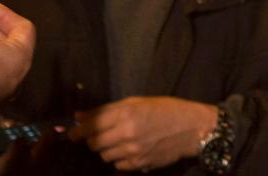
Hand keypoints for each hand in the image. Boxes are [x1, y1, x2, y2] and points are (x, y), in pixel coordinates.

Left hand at [68, 96, 216, 171]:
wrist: (193, 128)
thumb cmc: (167, 109)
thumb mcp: (138, 102)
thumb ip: (108, 109)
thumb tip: (79, 116)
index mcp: (126, 114)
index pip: (90, 126)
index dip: (78, 130)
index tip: (74, 132)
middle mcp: (126, 134)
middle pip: (94, 143)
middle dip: (95, 138)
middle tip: (105, 133)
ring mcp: (133, 152)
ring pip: (104, 156)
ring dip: (108, 149)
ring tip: (121, 140)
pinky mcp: (139, 165)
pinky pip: (118, 165)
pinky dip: (120, 158)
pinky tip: (131, 149)